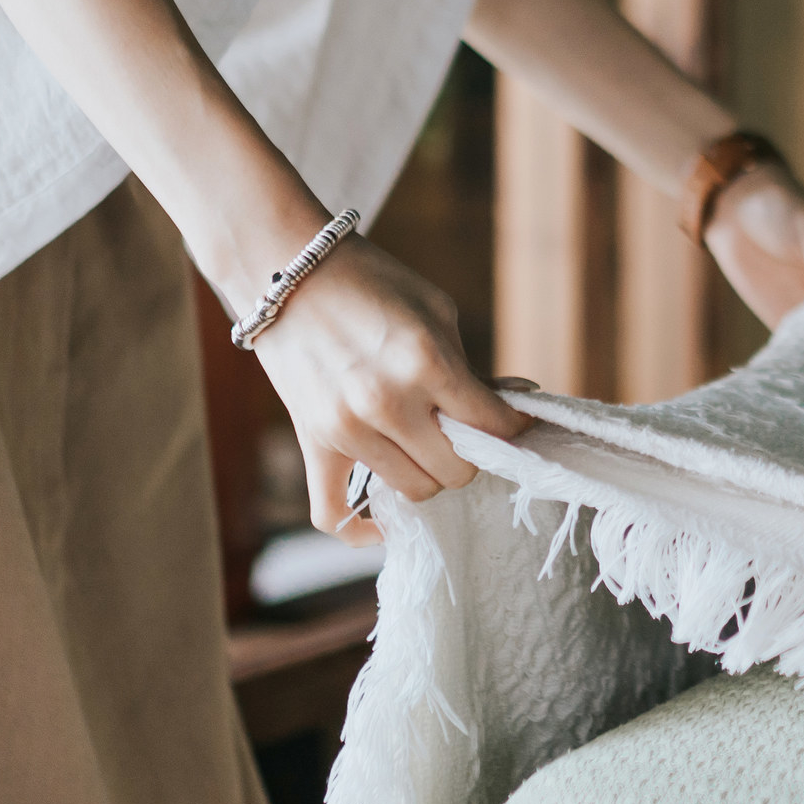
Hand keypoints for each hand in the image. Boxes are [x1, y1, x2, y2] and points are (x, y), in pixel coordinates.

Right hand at [247, 240, 531, 544]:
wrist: (287, 273)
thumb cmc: (370, 283)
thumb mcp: (436, 312)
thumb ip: (469, 368)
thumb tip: (512, 405)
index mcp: (427, 362)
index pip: (491, 425)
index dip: (513, 429)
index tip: (516, 426)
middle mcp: (388, 403)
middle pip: (455, 470)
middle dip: (471, 454)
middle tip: (465, 434)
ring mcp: (347, 429)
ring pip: (413, 491)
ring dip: (429, 474)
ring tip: (426, 448)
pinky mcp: (313, 444)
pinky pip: (335, 514)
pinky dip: (364, 530)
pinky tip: (386, 524)